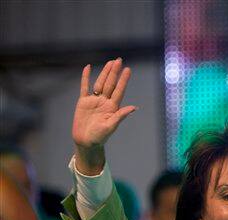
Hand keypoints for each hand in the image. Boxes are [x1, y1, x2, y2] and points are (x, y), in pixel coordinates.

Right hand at [72, 58, 136, 173]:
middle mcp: (104, 102)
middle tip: (119, 60)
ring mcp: (94, 101)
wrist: (85, 142)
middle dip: (114, 72)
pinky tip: (88, 67)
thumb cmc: (100, 137)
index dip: (123, 80)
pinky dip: (85, 77)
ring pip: (100, 83)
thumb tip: (133, 108)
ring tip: (110, 62)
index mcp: (112, 107)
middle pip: (110, 84)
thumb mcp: (110, 126)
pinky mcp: (83, 102)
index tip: (128, 70)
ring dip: (104, 73)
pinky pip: (84, 87)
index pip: (119, 90)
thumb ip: (120, 116)